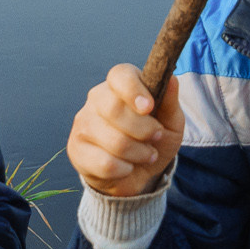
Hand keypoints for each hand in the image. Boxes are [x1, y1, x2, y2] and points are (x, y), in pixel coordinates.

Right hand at [68, 64, 184, 198]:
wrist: (138, 173)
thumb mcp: (170, 122)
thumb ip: (171, 102)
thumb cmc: (154, 140)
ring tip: (146, 154)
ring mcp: (83, 123)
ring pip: (114, 141)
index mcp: (120, 84)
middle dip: (143, 129)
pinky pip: (105, 164)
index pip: (120, 75)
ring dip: (139, 153)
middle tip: (156, 136)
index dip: (134, 90)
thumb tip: (173, 80)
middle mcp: (97, 98)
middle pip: (114, 109)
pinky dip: (125, 169)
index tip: (149, 107)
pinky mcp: (76, 150)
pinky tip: (127, 166)